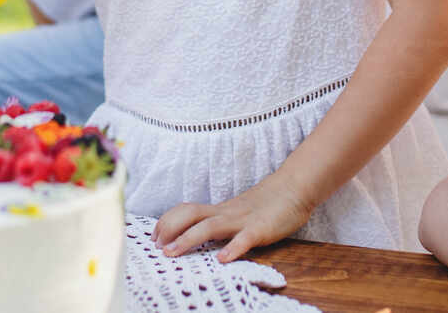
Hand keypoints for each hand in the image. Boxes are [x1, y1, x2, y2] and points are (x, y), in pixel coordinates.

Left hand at [153, 175, 312, 262]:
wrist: (293, 188)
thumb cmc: (266, 203)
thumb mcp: (238, 212)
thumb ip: (221, 221)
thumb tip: (199, 234)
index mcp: (220, 210)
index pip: (187, 210)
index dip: (168, 221)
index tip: (154, 236)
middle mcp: (226, 213)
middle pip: (191, 214)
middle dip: (170, 229)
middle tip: (156, 246)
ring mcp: (242, 220)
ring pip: (210, 227)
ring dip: (188, 240)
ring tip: (172, 254)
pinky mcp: (260, 229)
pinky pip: (244, 239)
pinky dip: (232, 249)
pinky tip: (222, 259)